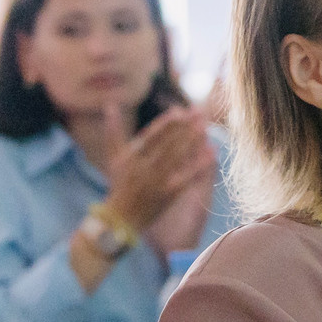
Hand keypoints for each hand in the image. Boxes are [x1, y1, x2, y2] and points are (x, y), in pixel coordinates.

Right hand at [104, 110, 215, 235]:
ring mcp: (156, 181)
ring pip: (177, 158)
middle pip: (167, 144)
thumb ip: (113, 130)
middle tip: (199, 113)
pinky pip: (186, 176)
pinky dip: (198, 164)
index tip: (178, 111)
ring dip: (192, 141)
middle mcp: (143, 167)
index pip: (151, 136)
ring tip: (204, 127)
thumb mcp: (113, 157)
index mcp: (131, 156)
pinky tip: (211, 153)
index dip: (165, 123)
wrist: (120, 218)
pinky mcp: (167, 194)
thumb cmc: (118, 184)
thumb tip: (109, 103)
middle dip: (183, 128)